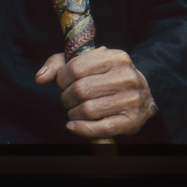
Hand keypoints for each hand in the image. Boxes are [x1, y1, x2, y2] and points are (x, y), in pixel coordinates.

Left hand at [35, 46, 158, 138]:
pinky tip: (73, 126)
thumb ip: (60, 64)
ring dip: (73, 114)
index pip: (76, 67)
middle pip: (80, 90)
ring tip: (73, 111)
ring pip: (88, 110)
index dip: (62, 78)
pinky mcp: (130, 121)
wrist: (147, 91)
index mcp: (114, 57)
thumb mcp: (89, 60)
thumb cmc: (109, 74)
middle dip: (66, 97)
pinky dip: (81, 129)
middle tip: (67, 99)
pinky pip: (100, 128)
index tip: (62, 83)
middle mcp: (125, 76)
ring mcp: (130, 99)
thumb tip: (40, 77)